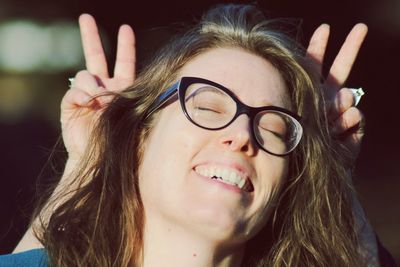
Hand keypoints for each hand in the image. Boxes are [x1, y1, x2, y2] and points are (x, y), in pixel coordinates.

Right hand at [61, 14, 135, 159]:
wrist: (101, 158)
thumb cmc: (122, 140)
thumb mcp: (132, 114)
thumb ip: (124, 96)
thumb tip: (102, 86)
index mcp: (122, 89)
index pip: (124, 63)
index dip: (125, 47)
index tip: (125, 29)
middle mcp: (103, 88)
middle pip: (96, 57)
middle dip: (90, 37)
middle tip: (86, 17)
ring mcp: (86, 95)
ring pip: (85, 73)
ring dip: (92, 84)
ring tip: (97, 99)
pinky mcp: (71, 104)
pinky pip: (75, 91)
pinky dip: (81, 95)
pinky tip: (87, 102)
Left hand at [306, 23, 367, 158]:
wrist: (309, 173)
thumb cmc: (295, 146)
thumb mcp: (298, 120)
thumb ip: (318, 104)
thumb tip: (349, 95)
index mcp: (308, 94)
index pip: (313, 67)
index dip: (319, 47)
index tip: (326, 28)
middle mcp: (326, 100)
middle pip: (341, 70)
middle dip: (350, 48)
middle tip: (361, 27)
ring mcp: (342, 113)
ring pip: (348, 96)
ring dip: (337, 107)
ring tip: (327, 123)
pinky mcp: (355, 127)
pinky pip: (356, 116)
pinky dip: (346, 125)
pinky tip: (338, 134)